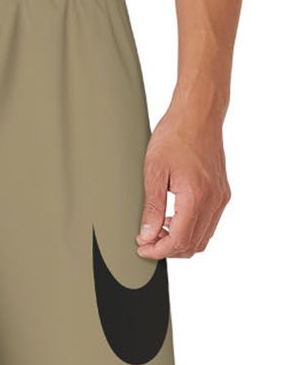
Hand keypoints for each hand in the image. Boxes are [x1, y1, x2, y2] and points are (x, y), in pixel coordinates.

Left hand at [135, 102, 230, 258]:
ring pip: (203, 237)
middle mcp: (214, 200)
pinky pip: (209, 223)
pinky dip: (192, 228)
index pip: (179, 241)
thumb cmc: (175, 135)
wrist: (198, 114)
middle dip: (168, 249)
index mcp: (196, 197)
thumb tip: (147, 235)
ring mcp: (221, 197)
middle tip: (147, 240)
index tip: (142, 248)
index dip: (158, 251)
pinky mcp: (222, 192)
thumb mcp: (154, 171)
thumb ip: (151, 207)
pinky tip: (173, 217)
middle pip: (193, 245)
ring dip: (181, 240)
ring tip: (158, 229)